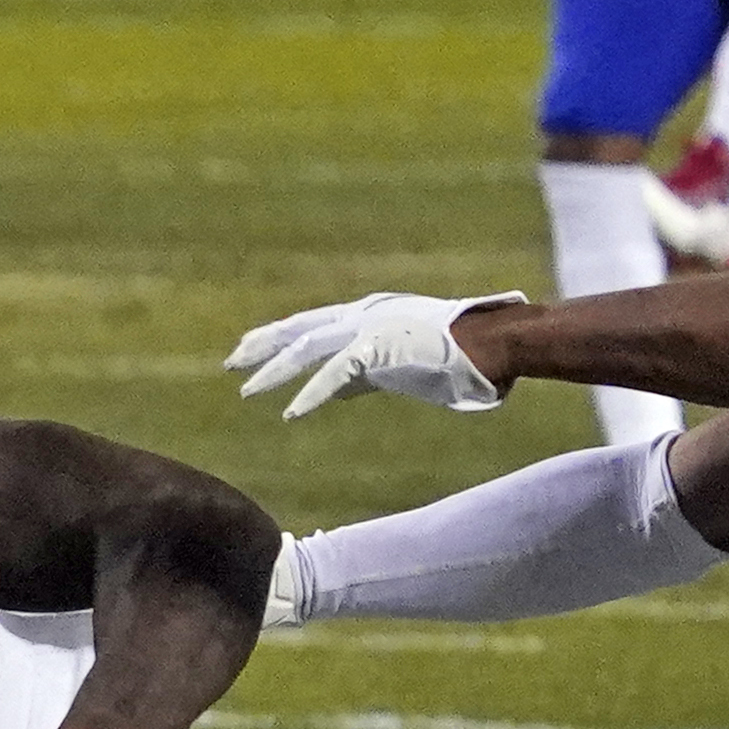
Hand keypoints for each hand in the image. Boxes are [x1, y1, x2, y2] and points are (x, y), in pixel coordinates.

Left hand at [226, 290, 524, 418]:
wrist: (497, 344)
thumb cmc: (458, 356)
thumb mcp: (399, 362)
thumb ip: (365, 374)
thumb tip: (338, 392)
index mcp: (369, 316)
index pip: (312, 324)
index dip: (278, 337)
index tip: (249, 349)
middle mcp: (364, 316)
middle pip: (300, 329)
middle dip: (263, 345)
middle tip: (230, 362)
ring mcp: (372, 328)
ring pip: (309, 347)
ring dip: (275, 370)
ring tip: (247, 391)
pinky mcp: (382, 348)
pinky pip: (336, 375)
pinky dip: (310, 393)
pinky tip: (290, 412)